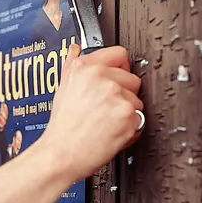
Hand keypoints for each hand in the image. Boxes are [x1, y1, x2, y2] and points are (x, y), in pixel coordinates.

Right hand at [42, 45, 142, 180]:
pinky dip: (130, 129)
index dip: (120, 68)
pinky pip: (140, 119)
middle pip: (132, 78)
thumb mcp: (61, 88)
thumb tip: (76, 48)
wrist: (62, 153)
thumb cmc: (62, 127)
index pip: (119, 54)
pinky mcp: (128, 114)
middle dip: (124, 95)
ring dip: (126, 113)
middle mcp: (100, 77)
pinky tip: (111, 132)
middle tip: (104, 109)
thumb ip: (72, 65)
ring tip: (105, 122)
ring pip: (137, 100)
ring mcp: (115, 94)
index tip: (115, 80)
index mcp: (83, 67)